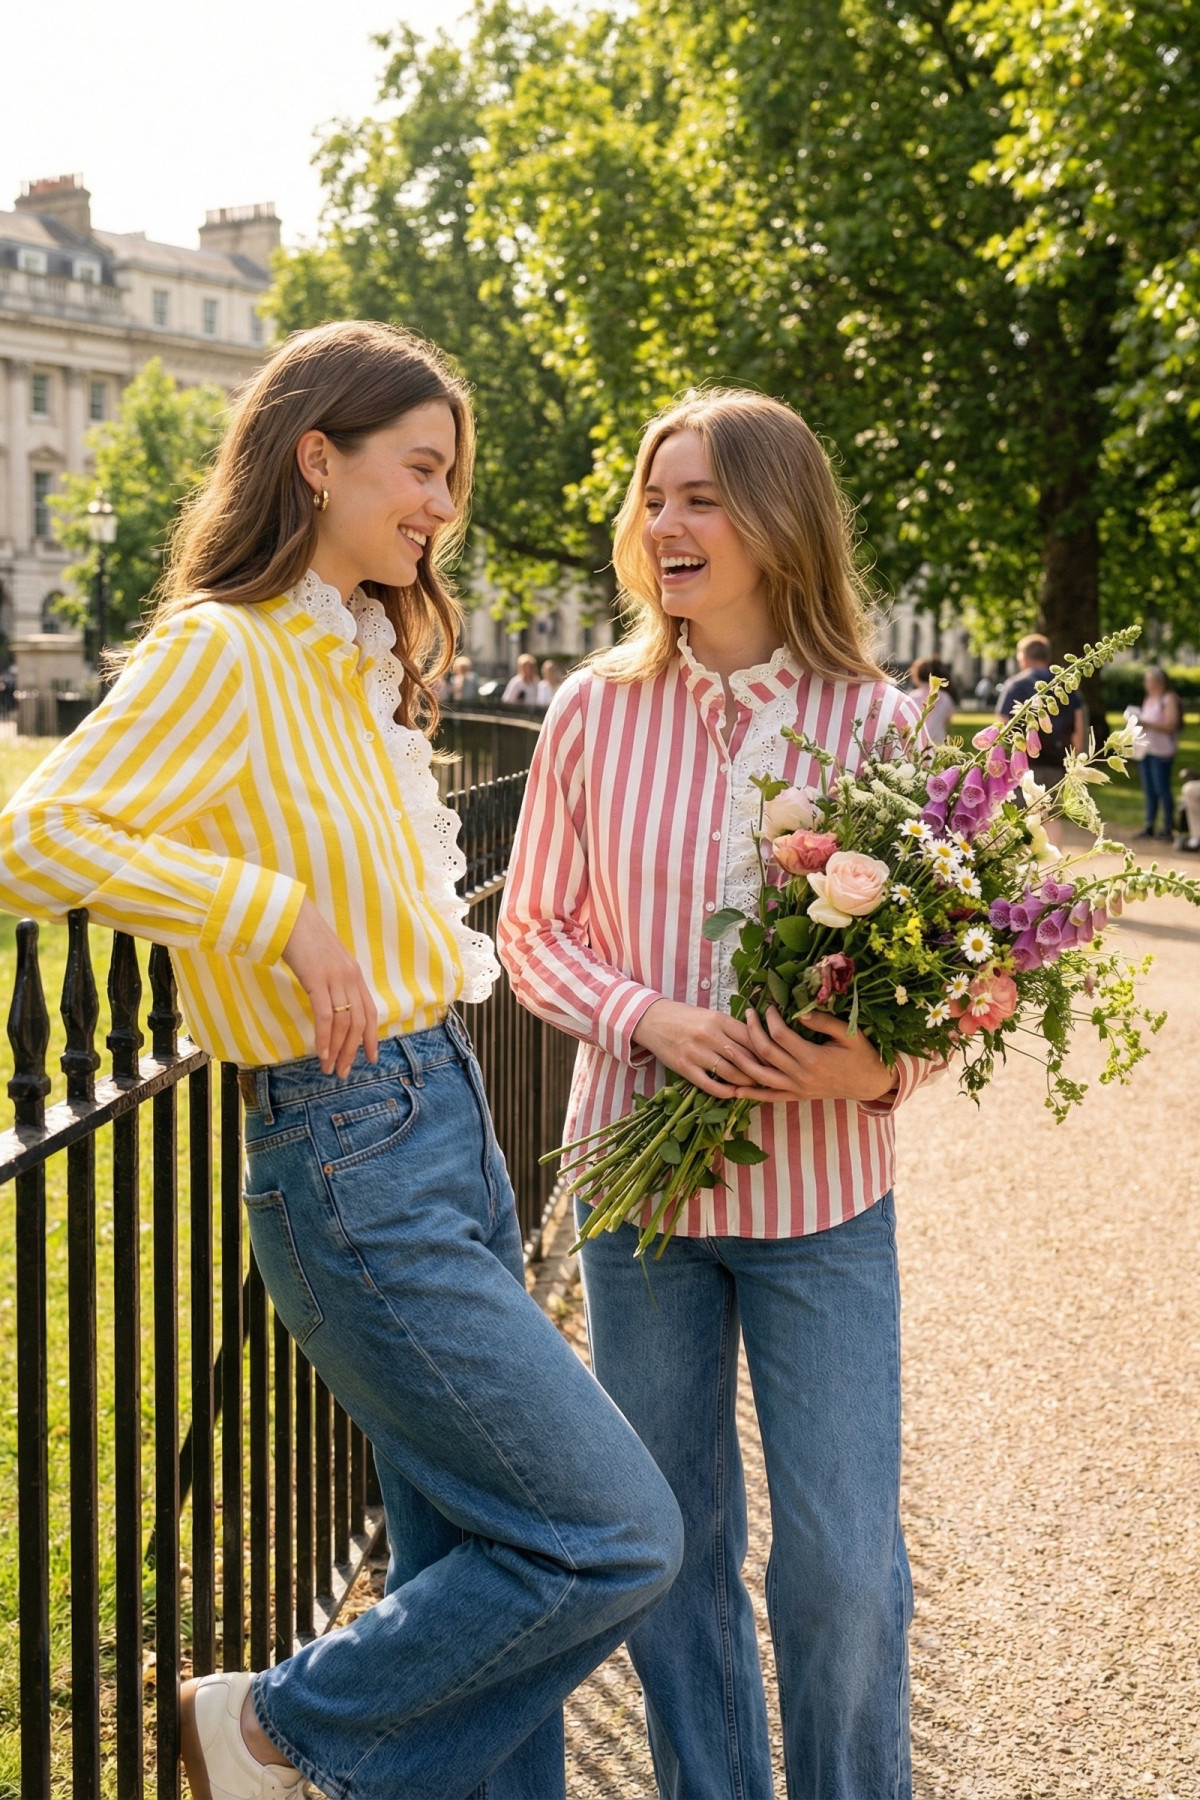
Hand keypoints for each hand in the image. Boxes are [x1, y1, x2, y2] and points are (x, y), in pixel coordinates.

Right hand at [282, 898, 378, 1077]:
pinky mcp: (318, 979)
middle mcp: (350, 977)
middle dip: (352, 1051)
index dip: (371, 1037)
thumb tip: (332, 1003)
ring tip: (329, 1068)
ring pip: (344, 1023)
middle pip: (358, 1023)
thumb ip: (333, 980)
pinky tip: (320, 1052)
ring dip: (337, 1050)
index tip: (371, 1058)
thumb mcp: (325, 961)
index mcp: (354, 974)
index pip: (369, 1012)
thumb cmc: (303, 938)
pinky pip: (325, 1016)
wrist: (289, 915)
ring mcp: (336, 978)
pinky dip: (324, 1038)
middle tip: (344, 1072)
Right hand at [631, 997, 772, 1099]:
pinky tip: (733, 1093)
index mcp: (718, 1020)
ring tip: (754, 1087)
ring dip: (746, 1082)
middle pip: (744, 1057)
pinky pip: (710, 1084)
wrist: (652, 1020)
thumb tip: (760, 1042)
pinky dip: (725, 1092)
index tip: (777, 1060)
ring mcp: (696, 1052)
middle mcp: (709, 1035)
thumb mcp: (710, 1016)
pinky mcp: (685, 1067)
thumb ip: (732, 1028)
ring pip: (731, 1073)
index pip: (751, 1037)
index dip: (767, 1051)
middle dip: (760, 1070)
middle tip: (771, 1078)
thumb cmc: (686, 1018)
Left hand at [718, 1005, 897, 1105]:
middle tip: (747, 1014)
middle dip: (752, 1031)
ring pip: (761, 1076)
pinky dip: (752, 1095)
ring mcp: (798, 1089)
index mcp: (813, 1058)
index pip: (781, 1035)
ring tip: (726, 1046)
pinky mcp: (798, 1096)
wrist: (871, 1083)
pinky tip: (735, 1090)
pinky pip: (771, 1097)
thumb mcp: (849, 1034)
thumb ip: (823, 1023)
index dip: (770, 1018)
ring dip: (742, 1061)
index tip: (769, 1006)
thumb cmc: (862, 1055)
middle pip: (766, 1052)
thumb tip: (798, 1012)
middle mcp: (801, 1076)